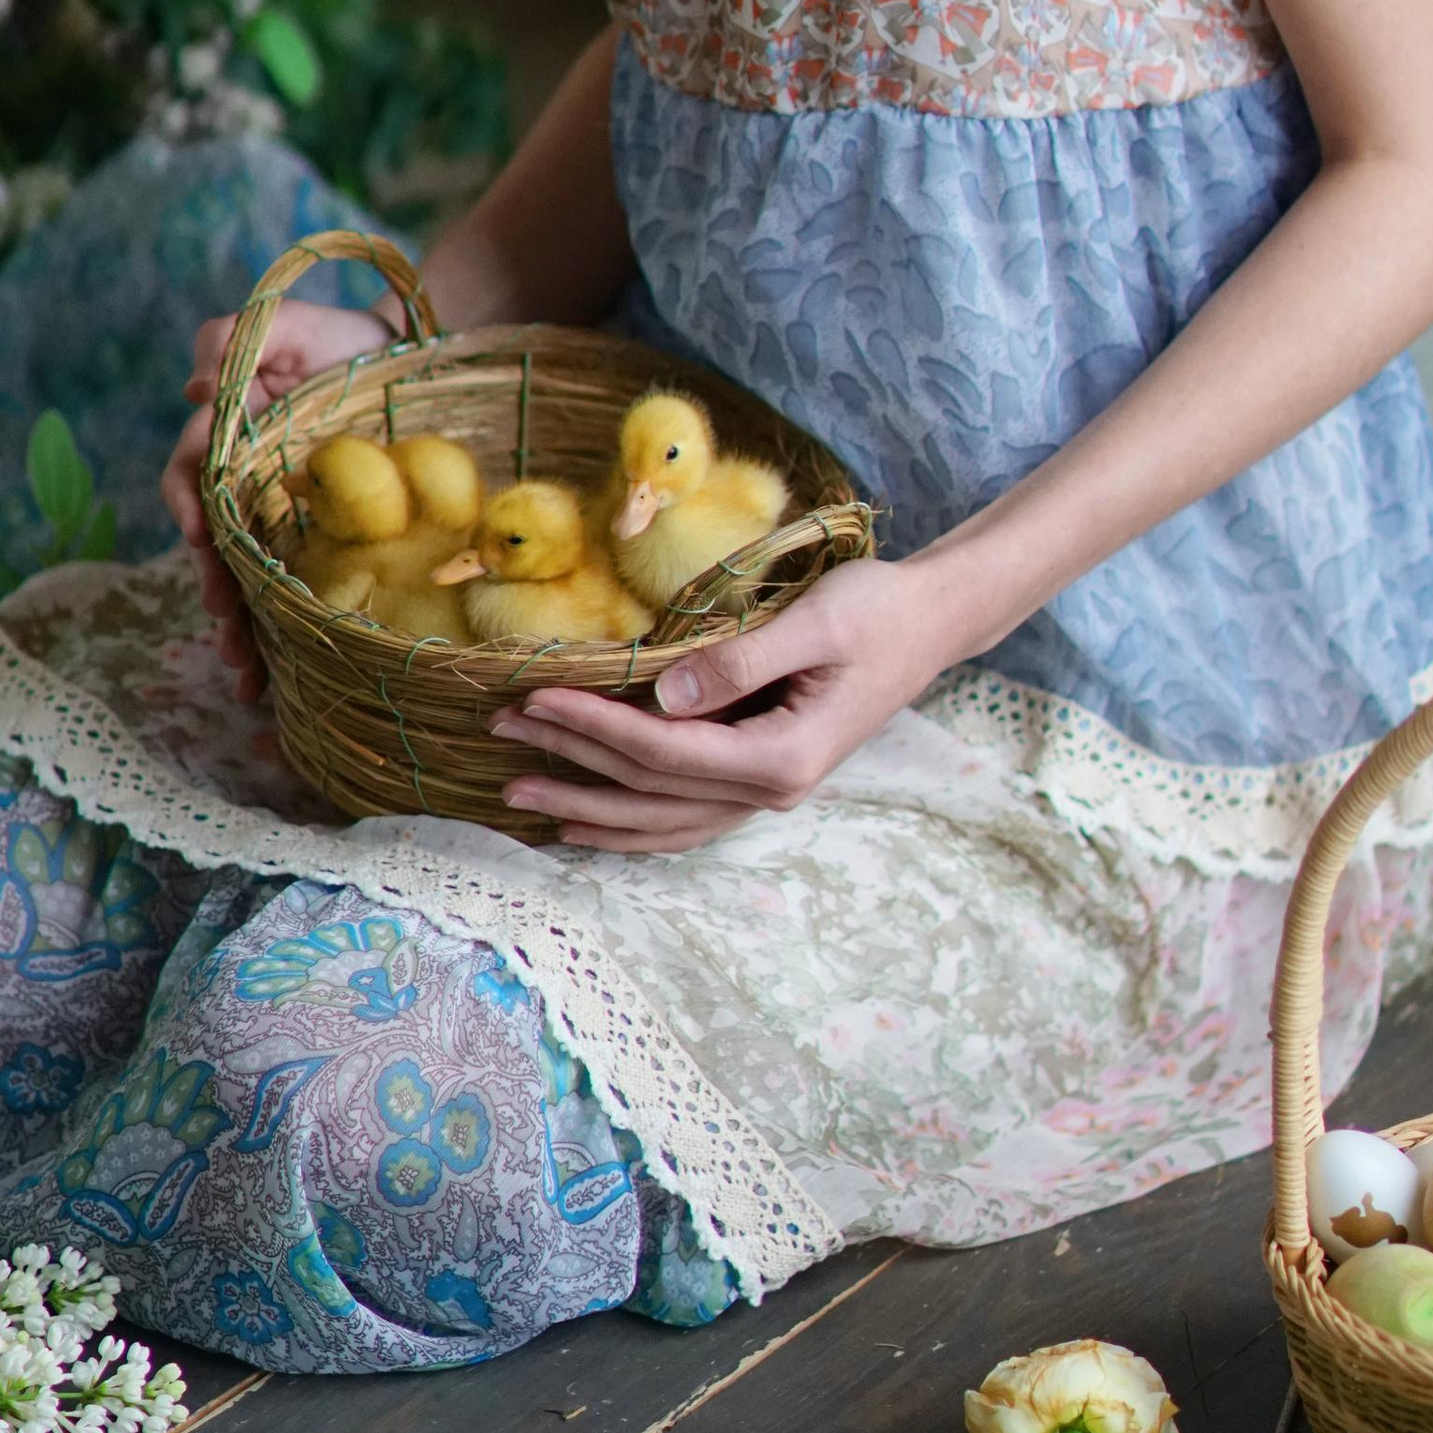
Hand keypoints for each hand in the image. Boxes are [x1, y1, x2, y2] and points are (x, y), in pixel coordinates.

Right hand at [160, 295, 381, 697]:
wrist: (411, 354)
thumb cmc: (340, 335)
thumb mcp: (282, 322)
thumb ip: (231, 341)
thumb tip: (195, 390)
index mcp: (228, 439)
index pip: (192, 476)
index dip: (187, 508)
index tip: (198, 537)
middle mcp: (247, 486)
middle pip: (217, 546)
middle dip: (216, 589)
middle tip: (226, 627)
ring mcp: (284, 519)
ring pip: (251, 580)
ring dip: (242, 627)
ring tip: (246, 670)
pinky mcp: (323, 543)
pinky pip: (298, 591)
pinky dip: (285, 634)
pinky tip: (280, 675)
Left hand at [487, 555, 955, 854]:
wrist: (931, 623)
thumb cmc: (877, 609)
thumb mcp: (816, 621)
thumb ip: (741, 660)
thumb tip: (664, 694)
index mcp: (783, 756)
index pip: (666, 750)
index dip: (597, 725)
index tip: (537, 695)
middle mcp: (772, 790)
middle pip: (651, 789)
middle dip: (572, 758)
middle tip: (501, 729)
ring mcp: (766, 792)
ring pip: (662, 817)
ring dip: (590, 804)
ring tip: (521, 788)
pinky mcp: (761, 776)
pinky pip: (684, 816)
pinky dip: (632, 823)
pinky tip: (587, 817)